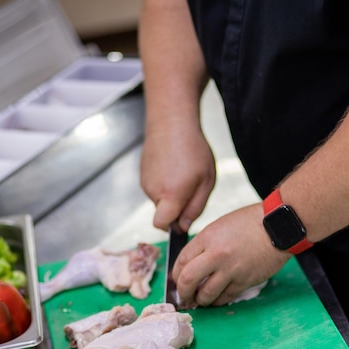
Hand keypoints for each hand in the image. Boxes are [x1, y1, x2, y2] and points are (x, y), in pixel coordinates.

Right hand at [140, 117, 215, 231]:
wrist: (171, 121)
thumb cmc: (193, 149)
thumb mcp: (206, 181)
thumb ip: (196, 207)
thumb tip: (184, 226)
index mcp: (171, 195)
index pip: (161, 225)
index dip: (172, 227)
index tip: (182, 219)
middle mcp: (154, 191)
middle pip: (162, 213)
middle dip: (175, 208)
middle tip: (190, 187)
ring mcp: (145, 182)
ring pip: (159, 200)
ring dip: (170, 194)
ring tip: (182, 173)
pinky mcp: (142, 174)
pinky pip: (154, 187)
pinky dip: (163, 182)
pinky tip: (172, 167)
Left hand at [172, 203, 290, 305]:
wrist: (278, 226)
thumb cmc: (250, 222)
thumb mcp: (220, 226)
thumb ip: (204, 244)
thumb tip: (191, 264)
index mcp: (207, 237)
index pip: (181, 261)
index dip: (176, 274)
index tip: (177, 280)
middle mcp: (216, 255)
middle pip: (188, 280)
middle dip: (183, 292)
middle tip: (184, 296)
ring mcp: (231, 270)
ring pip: (206, 294)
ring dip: (200, 300)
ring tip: (201, 299)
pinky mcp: (244, 281)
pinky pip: (225, 297)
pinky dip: (218, 301)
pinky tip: (217, 298)